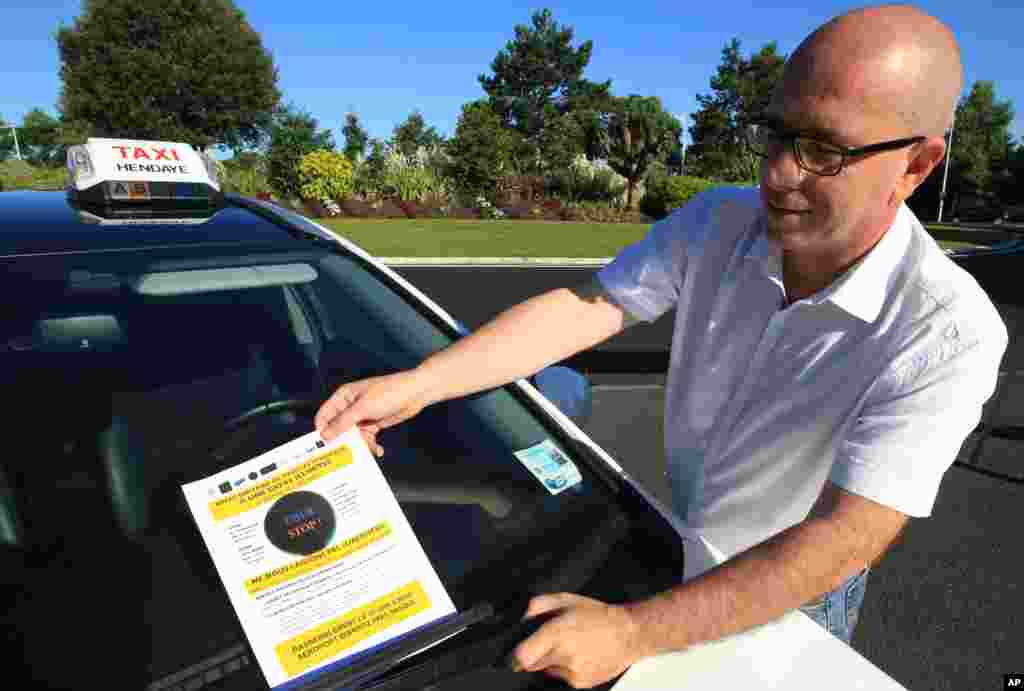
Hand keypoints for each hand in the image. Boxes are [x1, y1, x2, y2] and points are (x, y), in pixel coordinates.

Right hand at [315, 371, 433, 450]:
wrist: (415, 393)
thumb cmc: (389, 393)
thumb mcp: (363, 408)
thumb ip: (343, 422)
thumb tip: (324, 434)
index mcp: (343, 397)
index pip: (324, 415)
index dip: (323, 431)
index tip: (325, 447)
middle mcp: (350, 407)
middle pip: (338, 428)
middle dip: (344, 441)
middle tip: (348, 455)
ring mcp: (362, 416)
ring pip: (353, 435)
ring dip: (361, 444)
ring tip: (371, 449)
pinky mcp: (373, 423)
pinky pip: (366, 437)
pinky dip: (371, 444)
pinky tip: (378, 450)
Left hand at [508, 593, 643, 688]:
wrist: (629, 634)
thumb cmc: (598, 615)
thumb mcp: (566, 599)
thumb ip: (537, 604)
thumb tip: (519, 616)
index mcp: (556, 633)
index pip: (521, 657)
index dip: (512, 657)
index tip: (511, 656)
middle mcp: (562, 655)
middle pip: (531, 665)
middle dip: (534, 654)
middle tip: (550, 641)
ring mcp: (572, 672)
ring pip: (546, 671)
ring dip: (551, 661)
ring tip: (570, 646)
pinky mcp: (580, 683)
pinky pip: (561, 678)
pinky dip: (564, 669)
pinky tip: (579, 655)